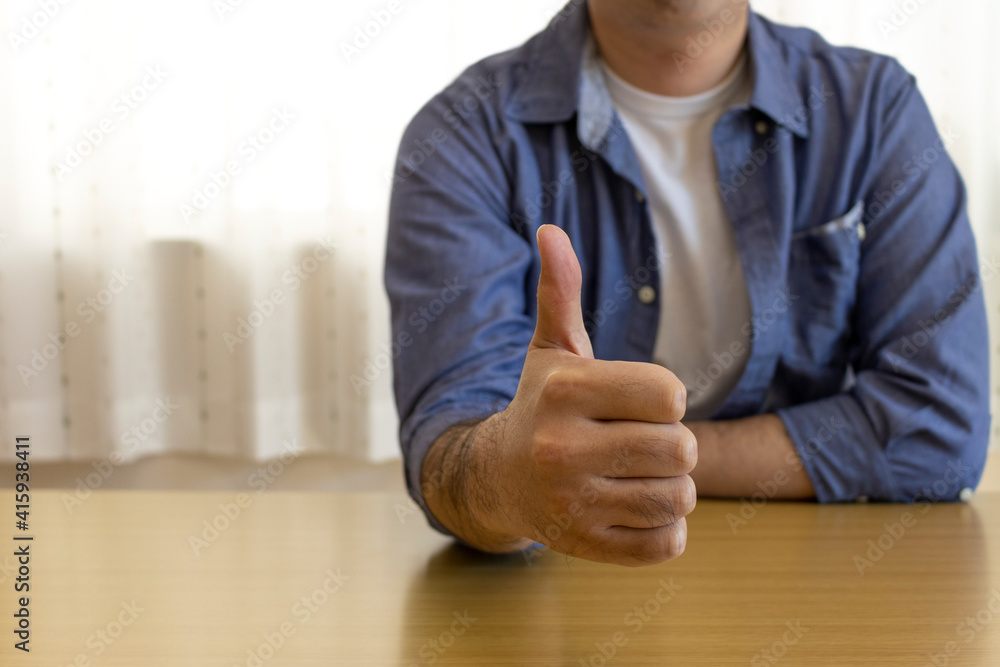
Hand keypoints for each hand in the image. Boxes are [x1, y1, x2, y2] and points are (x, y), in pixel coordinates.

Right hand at [464, 225, 696, 565]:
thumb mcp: (551, 351)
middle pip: (681, 450)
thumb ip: (561, 293)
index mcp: (565, 392)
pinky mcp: (585, 545)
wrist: (497, 478)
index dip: (666, 399)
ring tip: (636, 476)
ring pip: (679, 499)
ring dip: (671, 487)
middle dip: (673, 446)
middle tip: (641, 443)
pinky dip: (664, 530)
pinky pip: (666, 544)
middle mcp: (563, 449)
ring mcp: (573, 502)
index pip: (670, 395)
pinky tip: (633, 507)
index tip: (641, 403)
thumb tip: (551, 230)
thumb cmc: (541, 406)